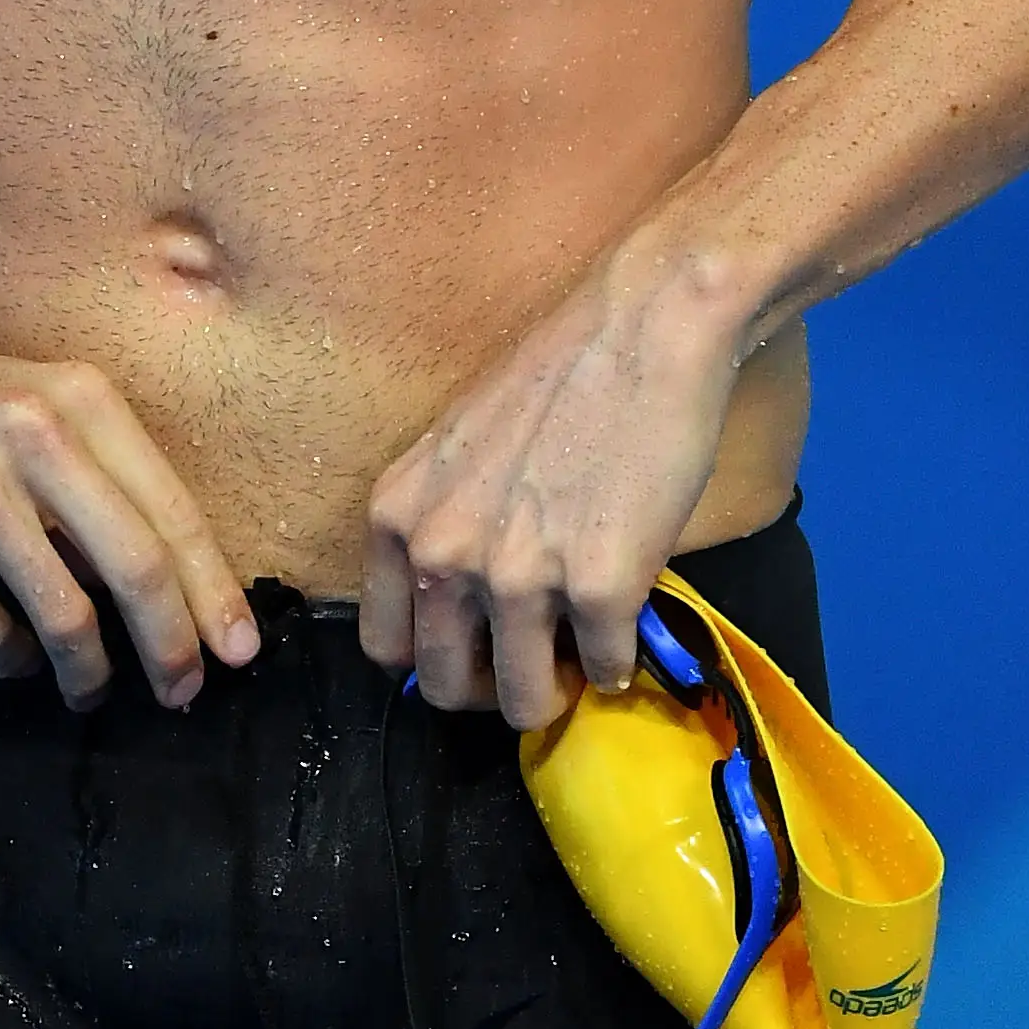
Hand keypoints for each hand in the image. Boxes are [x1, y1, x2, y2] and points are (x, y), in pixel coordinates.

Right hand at [0, 337, 259, 708]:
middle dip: (171, 646)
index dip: (213, 592)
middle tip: (182, 695)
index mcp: (76, 397)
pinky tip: (5, 656)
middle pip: (136, 565)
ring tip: (87, 687)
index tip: (239, 652)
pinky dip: (6, 659)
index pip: (171, 511)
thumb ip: (97, 477)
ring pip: (65, 612)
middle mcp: (29, 432)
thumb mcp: (28, 410)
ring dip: (86, 669)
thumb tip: (179, 585)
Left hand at [360, 237, 747, 728]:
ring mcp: (518, 574)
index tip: (477, 646)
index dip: (435, 657)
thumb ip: (443, 526)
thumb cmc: (559, 375)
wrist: (644, 326)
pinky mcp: (599, 586)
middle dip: (493, 686)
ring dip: (560, 687)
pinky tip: (630, 613)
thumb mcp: (460, 449)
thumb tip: (453, 614)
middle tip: (536, 656)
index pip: (384, 647)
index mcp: (398, 515)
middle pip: (444, 687)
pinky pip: (606, 670)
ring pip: (524, 702)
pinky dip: (621, 658)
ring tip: (584, 644)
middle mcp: (443, 552)